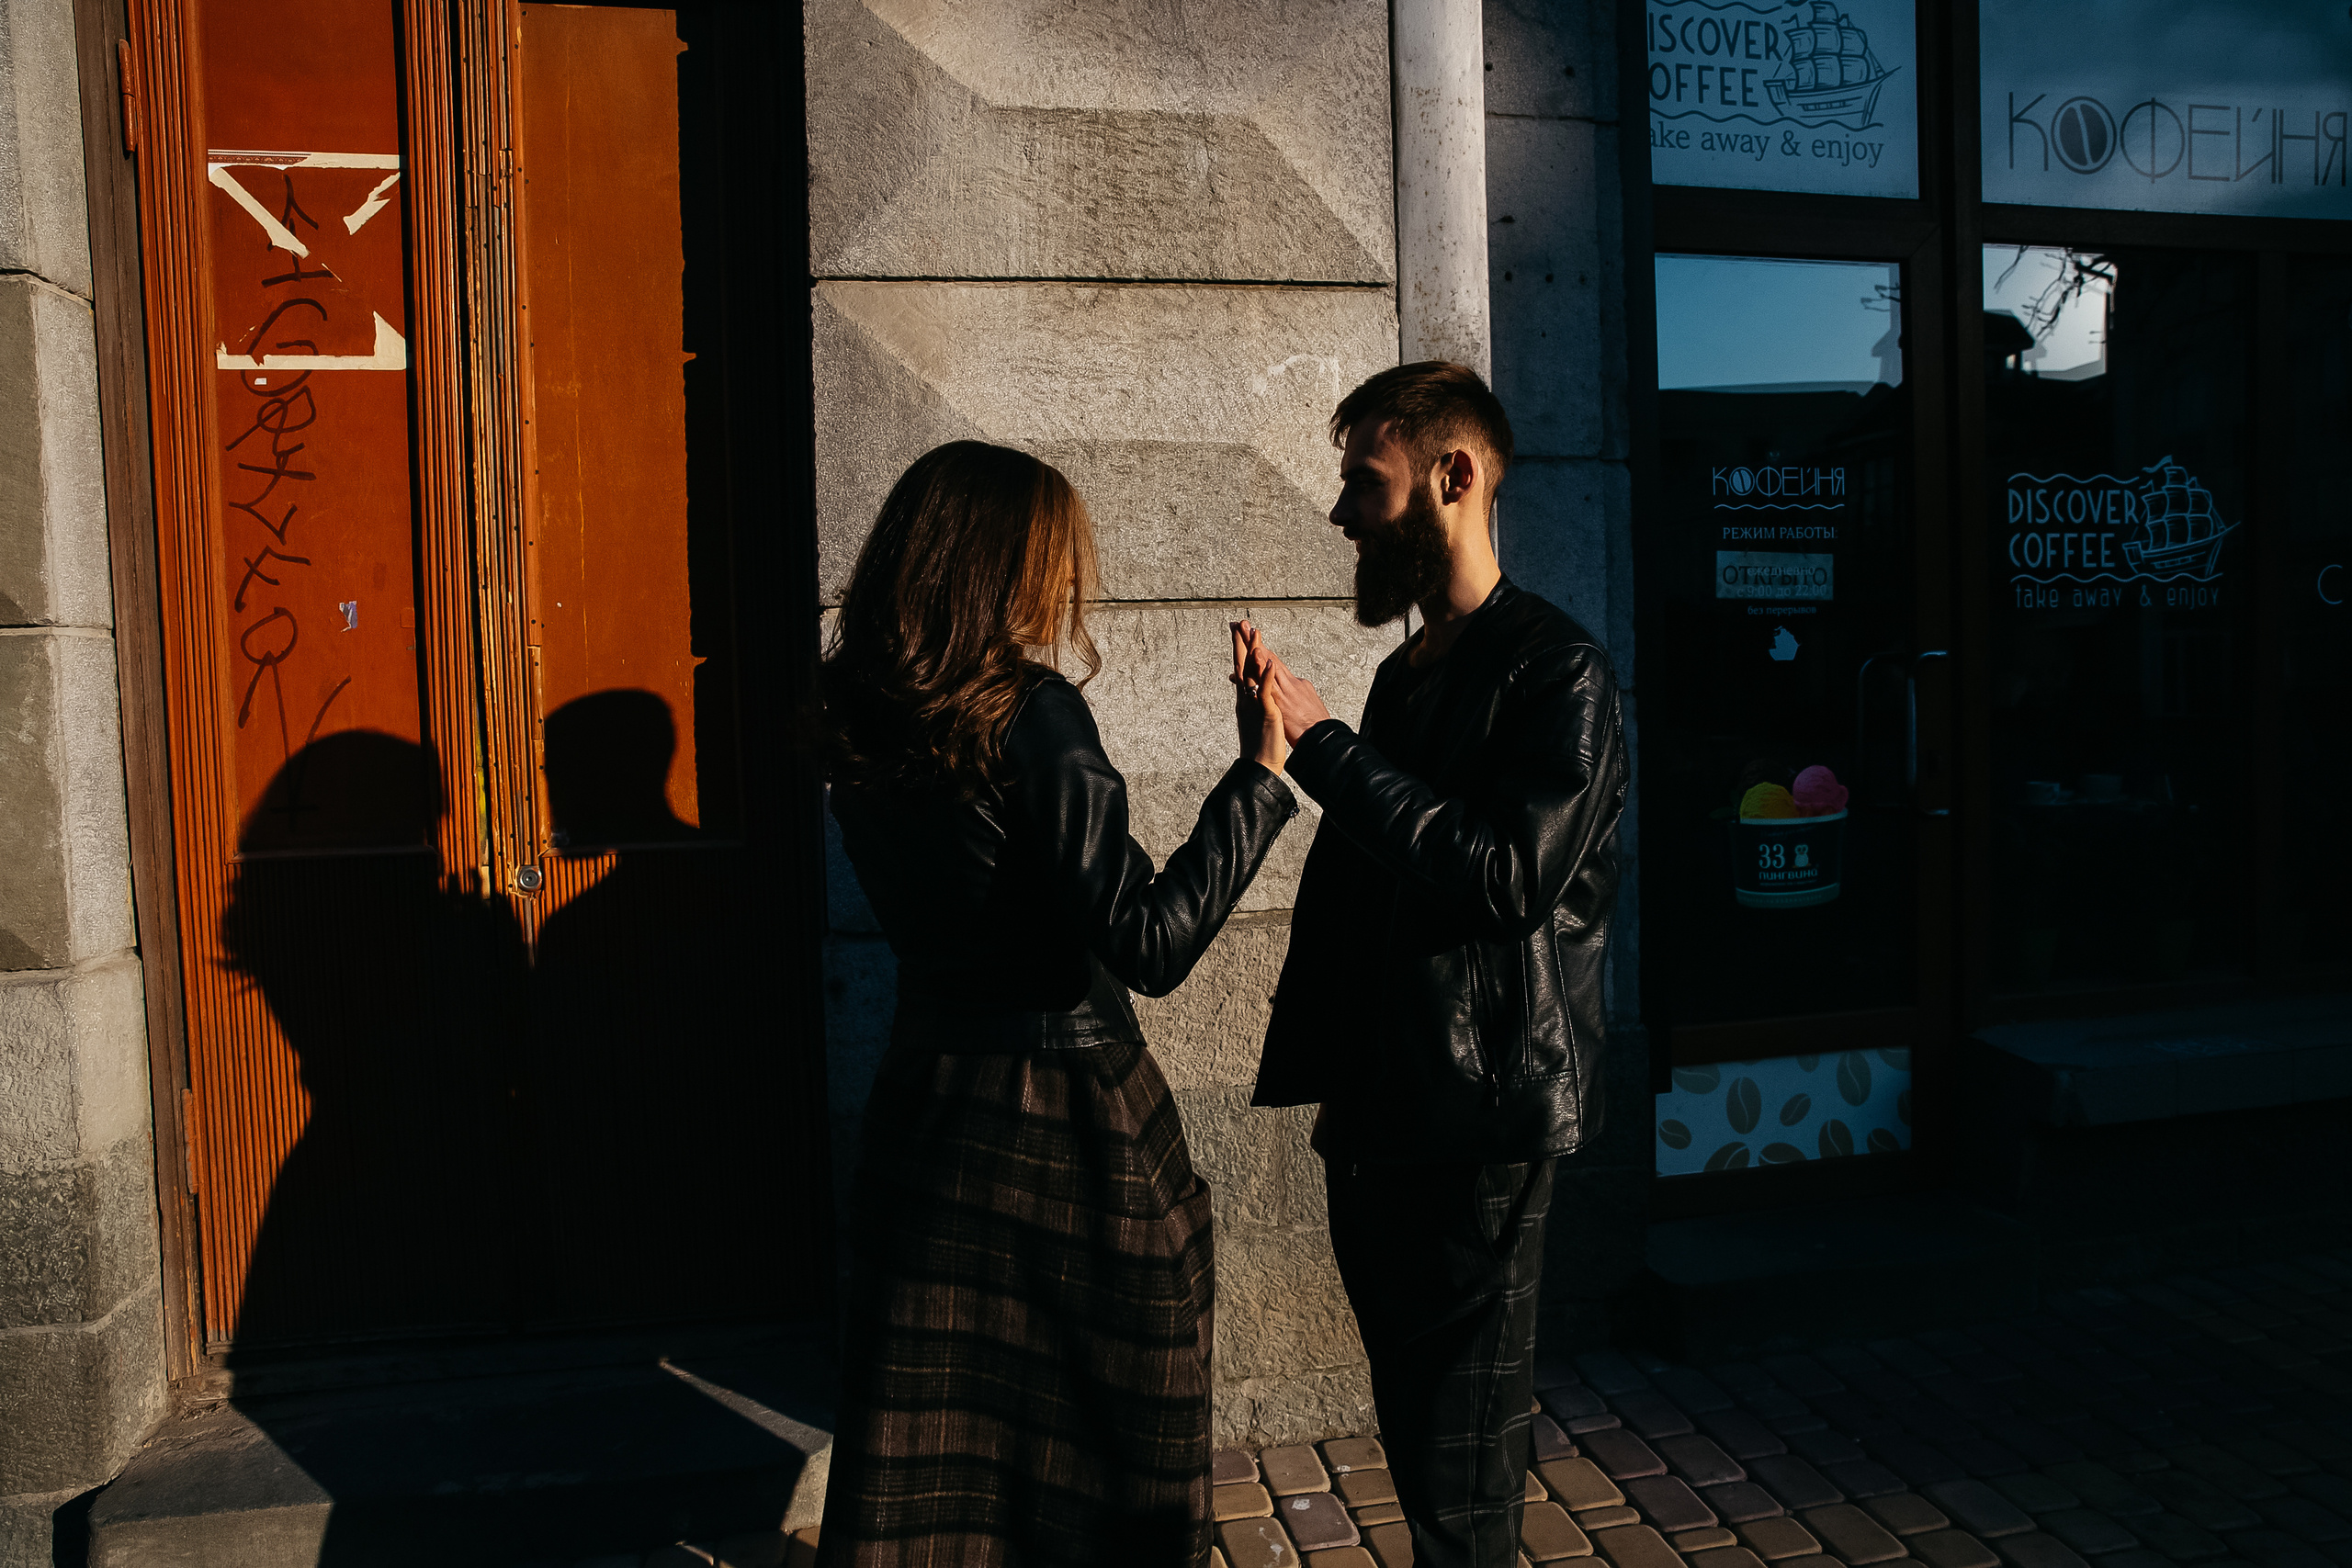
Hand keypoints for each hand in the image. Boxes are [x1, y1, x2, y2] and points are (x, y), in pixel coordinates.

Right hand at [1231, 621, 1286, 773]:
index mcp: (1244, 699)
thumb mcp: (1252, 720)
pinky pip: (1266, 691)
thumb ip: (1248, 704)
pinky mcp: (1267, 712)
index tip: (1237, 631)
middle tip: (1240, 622)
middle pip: (1242, 665)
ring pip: (1253, 673)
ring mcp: (1255, 704)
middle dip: (1241, 642)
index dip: (1238, 649)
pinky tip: (1269, 661)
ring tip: (1255, 631)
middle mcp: (1246, 698)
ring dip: (1254, 651)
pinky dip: (1267, 675)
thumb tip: (1244, 696)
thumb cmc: (1258, 746)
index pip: (1240, 668)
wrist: (1258, 765)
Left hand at [1241, 624, 1331, 744]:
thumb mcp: (1303, 703)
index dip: (1260, 648)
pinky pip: (1270, 682)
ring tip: (1245, 631)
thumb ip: (1292, 693)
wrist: (1321, 739)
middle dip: (1253, 640)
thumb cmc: (1312, 725)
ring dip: (1255, 647)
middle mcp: (1289, 683)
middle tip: (1241, 623)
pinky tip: (1256, 655)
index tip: (1249, 635)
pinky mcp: (1283, 701)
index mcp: (1294, 683)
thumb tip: (1287, 687)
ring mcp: (1286, 691)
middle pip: (1268, 657)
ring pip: (1268, 664)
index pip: (1273, 662)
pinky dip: (1263, 667)